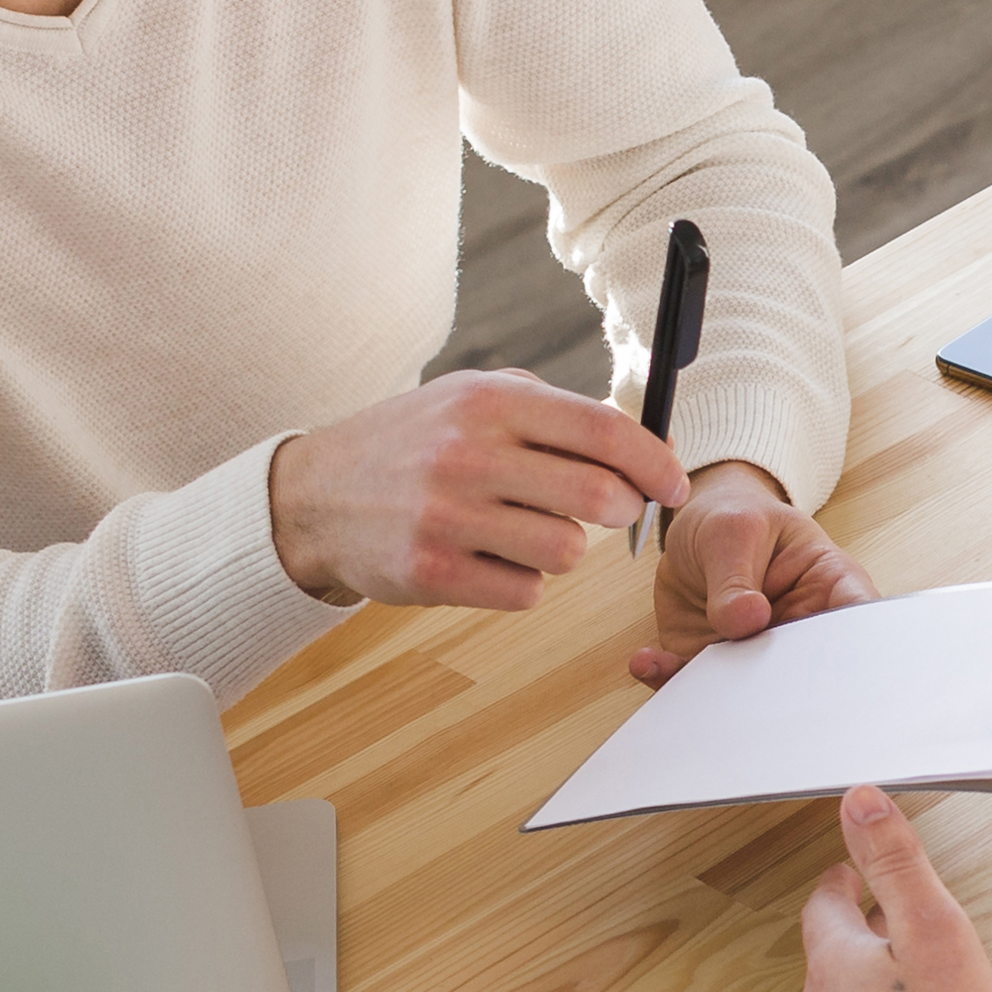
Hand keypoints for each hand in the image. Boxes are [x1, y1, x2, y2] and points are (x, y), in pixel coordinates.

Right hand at [268, 371, 687, 609]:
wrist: (315, 495)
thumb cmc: (417, 442)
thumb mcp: (477, 399)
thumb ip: (561, 414)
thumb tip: (655, 446)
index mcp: (488, 402)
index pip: (602, 430)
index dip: (655, 462)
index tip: (675, 485)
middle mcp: (467, 454)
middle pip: (597, 496)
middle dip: (622, 510)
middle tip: (613, 511)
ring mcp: (447, 516)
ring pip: (566, 551)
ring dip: (565, 549)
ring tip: (526, 530)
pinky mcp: (432, 573)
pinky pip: (526, 593)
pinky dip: (522, 582)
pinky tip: (488, 559)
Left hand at [633, 461, 874, 685]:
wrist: (697, 531)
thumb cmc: (736, 519)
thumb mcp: (734, 530)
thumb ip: (736, 577)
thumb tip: (746, 619)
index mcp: (830, 589)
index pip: (857, 621)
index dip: (855, 653)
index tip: (829, 671)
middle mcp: (801, 632)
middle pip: (807, 674)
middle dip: (778, 691)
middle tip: (742, 688)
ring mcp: (758, 655)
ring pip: (749, 692)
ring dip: (713, 691)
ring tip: (674, 667)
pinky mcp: (715, 667)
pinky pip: (696, 686)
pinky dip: (669, 679)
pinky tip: (647, 662)